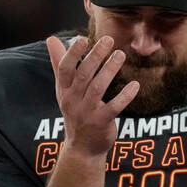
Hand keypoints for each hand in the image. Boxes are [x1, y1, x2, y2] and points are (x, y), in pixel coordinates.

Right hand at [47, 34, 137, 158]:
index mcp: (64, 90)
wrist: (81, 148)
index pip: (64, 69)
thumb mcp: (63, 89)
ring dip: (109, 70)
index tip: (82, 38)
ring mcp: (86, 112)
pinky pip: (113, 108)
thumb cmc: (75, 112)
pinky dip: (124, 96)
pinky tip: (135, 85)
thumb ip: (58, 63)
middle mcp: (73, 100)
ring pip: (97, 88)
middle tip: (108, 39)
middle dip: (95, 57)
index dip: (72, 54)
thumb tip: (51, 39)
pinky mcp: (101, 123)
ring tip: (121, 54)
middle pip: (83, 75)